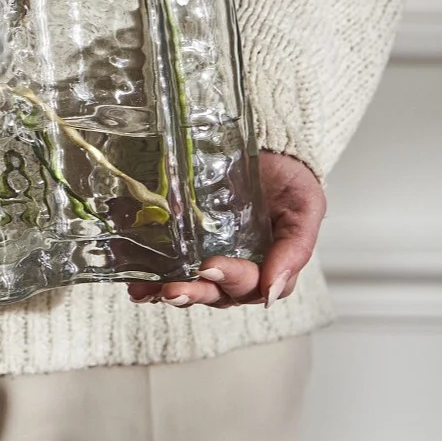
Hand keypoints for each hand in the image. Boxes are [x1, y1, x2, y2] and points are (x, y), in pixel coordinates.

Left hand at [126, 150, 325, 310]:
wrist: (267, 147)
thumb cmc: (290, 179)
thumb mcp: (305, 207)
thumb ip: (296, 248)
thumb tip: (272, 292)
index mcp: (268, 266)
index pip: (249, 285)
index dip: (230, 280)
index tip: (210, 267)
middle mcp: (236, 266)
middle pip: (216, 292)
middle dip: (194, 293)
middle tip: (174, 288)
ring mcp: (209, 255)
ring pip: (192, 285)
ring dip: (171, 292)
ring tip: (151, 292)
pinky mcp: (185, 242)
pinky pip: (168, 266)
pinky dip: (152, 278)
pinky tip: (136, 283)